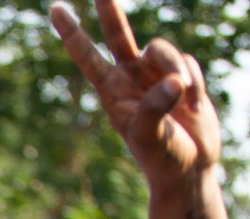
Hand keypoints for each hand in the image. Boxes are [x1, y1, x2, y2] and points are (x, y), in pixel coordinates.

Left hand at [48, 0, 221, 189]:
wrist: (191, 171)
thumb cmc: (163, 158)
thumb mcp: (151, 137)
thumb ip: (156, 107)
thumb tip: (175, 81)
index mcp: (112, 90)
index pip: (88, 56)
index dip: (73, 33)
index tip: (55, 9)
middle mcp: (131, 76)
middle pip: (118, 34)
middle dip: (109, 10)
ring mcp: (157, 75)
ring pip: (162, 50)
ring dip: (174, 67)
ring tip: (185, 93)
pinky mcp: (184, 78)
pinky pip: (188, 65)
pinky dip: (195, 84)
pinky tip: (195, 108)